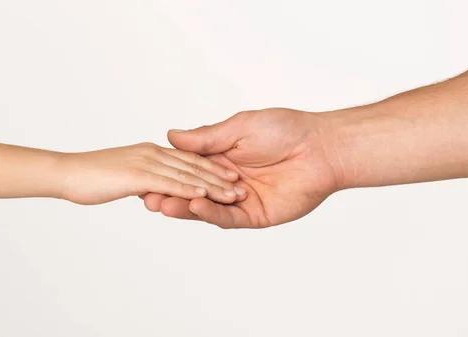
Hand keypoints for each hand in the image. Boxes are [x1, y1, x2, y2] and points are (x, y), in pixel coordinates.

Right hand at [56, 142, 244, 204]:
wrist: (61, 172)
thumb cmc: (87, 171)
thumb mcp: (125, 168)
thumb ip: (147, 172)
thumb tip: (157, 185)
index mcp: (152, 153)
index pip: (187, 161)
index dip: (210, 168)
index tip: (229, 176)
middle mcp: (154, 155)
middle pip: (194, 166)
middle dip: (220, 178)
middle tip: (241, 187)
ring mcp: (148, 164)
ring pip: (187, 174)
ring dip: (212, 185)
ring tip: (234, 194)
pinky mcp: (140, 176)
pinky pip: (169, 182)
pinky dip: (188, 188)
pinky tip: (204, 195)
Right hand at [141, 108, 343, 227]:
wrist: (321, 147)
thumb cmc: (286, 129)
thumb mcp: (239, 128)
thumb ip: (207, 138)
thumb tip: (172, 135)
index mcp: (222, 159)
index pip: (188, 169)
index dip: (168, 173)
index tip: (146, 174)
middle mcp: (227, 182)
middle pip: (193, 191)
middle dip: (170, 194)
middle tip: (146, 197)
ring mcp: (240, 200)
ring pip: (207, 208)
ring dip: (184, 207)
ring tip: (162, 204)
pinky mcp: (255, 215)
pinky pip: (228, 217)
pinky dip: (210, 212)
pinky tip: (193, 205)